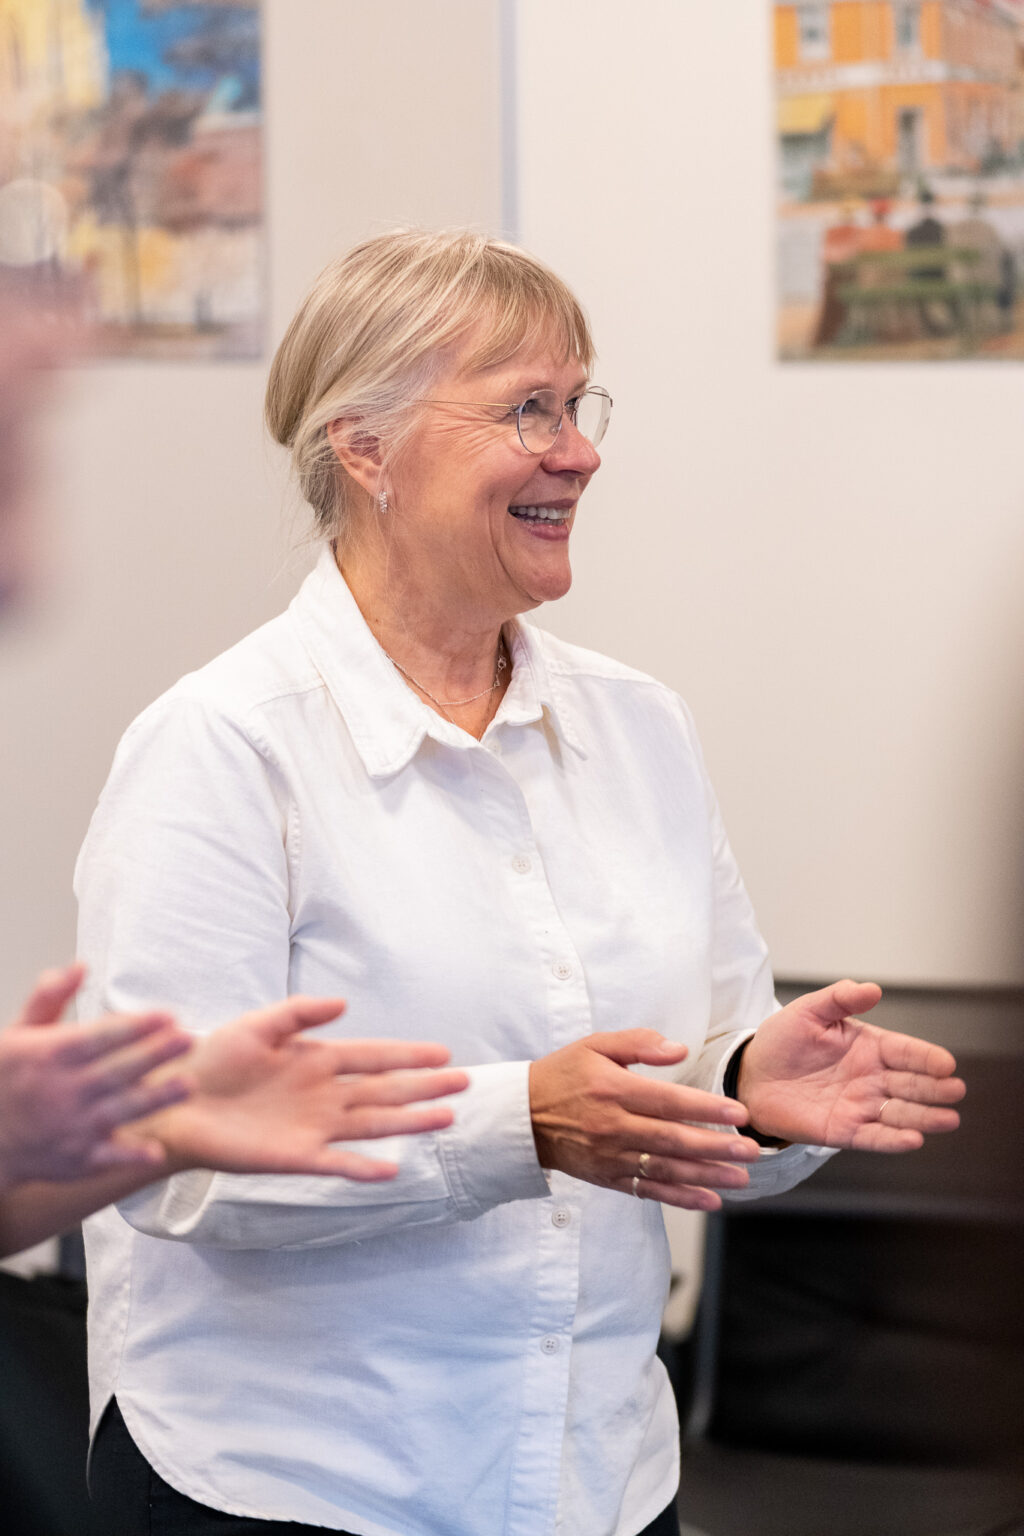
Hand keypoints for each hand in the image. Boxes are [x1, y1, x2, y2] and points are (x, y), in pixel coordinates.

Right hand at [0, 964, 192, 1187]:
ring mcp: (71, 1126)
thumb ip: (50, 998)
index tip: (167, 1015)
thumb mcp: (17, 1033)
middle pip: (117, 1071)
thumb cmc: (5, 1079)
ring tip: (188, 1085)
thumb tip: (79, 967)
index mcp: (51, 1056)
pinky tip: (156, 1151)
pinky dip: (130, 1155)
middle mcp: (64, 1090)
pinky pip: (107, 1158)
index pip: (100, 1037)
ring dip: (155, 1100)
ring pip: (119, 1111)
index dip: (135, 1026)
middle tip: (188, 1040)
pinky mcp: (76, 1158)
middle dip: (155, 1055)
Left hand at [139, 996, 469, 1180]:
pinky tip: (391, 1170)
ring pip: (373, 1124)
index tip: (444, 1052)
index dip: (408, 1054)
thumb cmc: (212, 1060)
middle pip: (385, 1090)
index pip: (374, 1055)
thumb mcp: (256, 1026)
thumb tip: (345, 1004)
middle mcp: (324, 1094)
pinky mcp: (295, 1156)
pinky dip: (363, 1168)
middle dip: (424, 1086)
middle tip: (465, 1082)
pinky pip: (337, 1163)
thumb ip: (299, 1014)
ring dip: (409, 1121)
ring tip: (447, 1118)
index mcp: (317, 1059)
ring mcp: (314, 1126)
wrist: (175, 1103)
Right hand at [529, 1030, 759, 1211]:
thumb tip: (679, 1050)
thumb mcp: (595, 1045)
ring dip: (706, 1176)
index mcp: (614, 1090)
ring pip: (665, 1169)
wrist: (520, 1116)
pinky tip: (709, 1200)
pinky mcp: (606, 1177)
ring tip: (741, 1179)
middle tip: (751, 1151)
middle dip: (716, 1147)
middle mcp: (613, 1126)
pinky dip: (679, 1198)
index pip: (669, 1102)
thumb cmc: (563, 1074)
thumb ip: (638, 1042)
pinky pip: (647, 1191)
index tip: (740, 1115)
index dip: (706, 1109)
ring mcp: (610, 1156)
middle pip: (673, 1139)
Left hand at [737, 979, 964, 1150]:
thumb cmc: (782, 1040)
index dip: (926, 1057)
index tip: (946, 1063)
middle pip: (910, 1084)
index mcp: (868, 1046)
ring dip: (924, 1117)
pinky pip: (873, 1137)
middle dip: (934, 1088)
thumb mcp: (808, 1011)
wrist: (752, 1075)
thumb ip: (839, 998)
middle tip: (955, 1091)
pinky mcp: (844, 1131)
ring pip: (899, 1113)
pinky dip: (892, 1140)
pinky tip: (913, 1140)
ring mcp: (860, 1106)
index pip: (905, 1051)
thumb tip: (871, 988)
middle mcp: (871, 1078)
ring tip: (948, 1119)